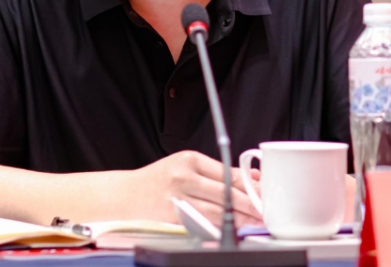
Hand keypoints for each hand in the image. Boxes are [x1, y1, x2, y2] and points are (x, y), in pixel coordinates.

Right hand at [131, 150, 261, 227]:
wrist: (127, 195)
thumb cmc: (159, 180)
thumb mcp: (186, 166)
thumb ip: (217, 172)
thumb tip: (251, 178)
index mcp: (189, 160)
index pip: (227, 173)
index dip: (249, 185)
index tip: (263, 193)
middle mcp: (182, 177)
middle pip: (225, 193)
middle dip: (248, 204)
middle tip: (263, 212)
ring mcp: (176, 198)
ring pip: (216, 211)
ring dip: (237, 219)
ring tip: (251, 222)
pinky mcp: (172, 218)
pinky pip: (202, 225)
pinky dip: (218, 228)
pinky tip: (229, 230)